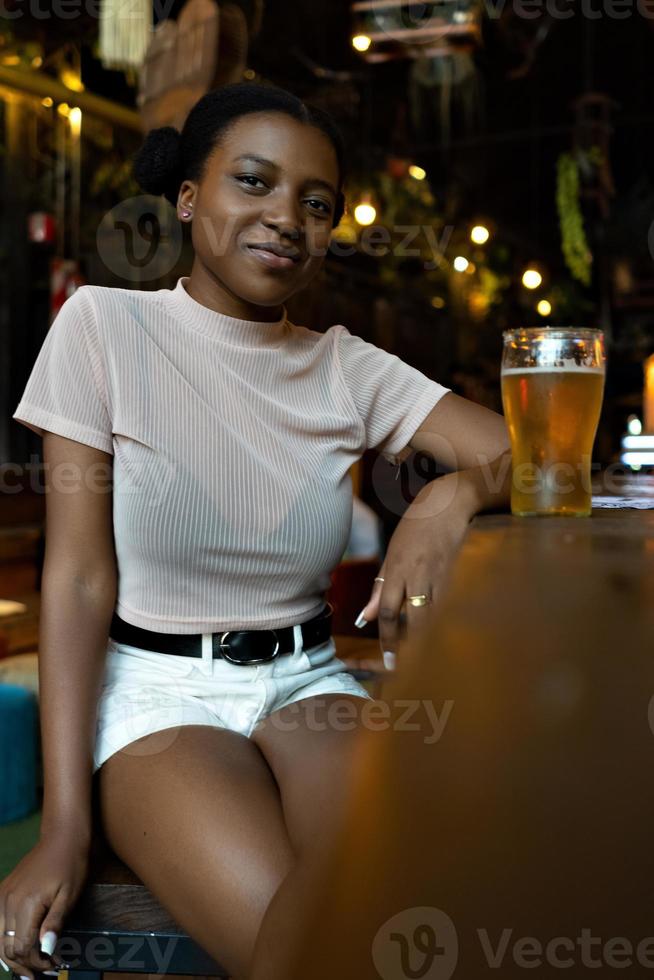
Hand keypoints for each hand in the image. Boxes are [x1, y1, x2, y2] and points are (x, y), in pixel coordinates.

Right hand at [0, 832, 89, 979]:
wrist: (61, 837)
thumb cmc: (71, 864)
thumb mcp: (70, 894)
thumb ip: (56, 922)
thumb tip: (46, 949)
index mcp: (26, 904)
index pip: (23, 948)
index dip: (37, 963)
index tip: (54, 966)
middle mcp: (9, 902)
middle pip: (8, 948)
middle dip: (25, 965)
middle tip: (43, 973)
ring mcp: (3, 896)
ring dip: (12, 957)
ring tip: (28, 969)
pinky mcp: (3, 892)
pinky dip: (4, 941)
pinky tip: (15, 949)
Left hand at [354, 474, 475, 665]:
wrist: (448, 504)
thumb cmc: (415, 529)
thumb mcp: (391, 555)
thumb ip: (380, 588)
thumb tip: (365, 618)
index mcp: (398, 570)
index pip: (389, 611)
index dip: (387, 638)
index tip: (388, 661)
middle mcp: (419, 575)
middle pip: (415, 620)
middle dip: (411, 647)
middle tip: (408, 669)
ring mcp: (442, 576)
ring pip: (436, 616)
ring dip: (430, 639)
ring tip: (426, 660)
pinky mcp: (460, 575)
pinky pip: (452, 606)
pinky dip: (447, 623)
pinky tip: (446, 636)